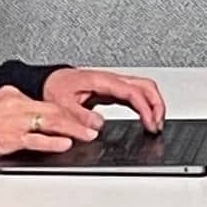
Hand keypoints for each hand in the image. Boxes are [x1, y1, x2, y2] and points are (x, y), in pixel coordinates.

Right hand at [0, 85, 104, 158]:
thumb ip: (19, 113)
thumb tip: (40, 122)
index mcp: (12, 94)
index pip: (46, 102)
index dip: (69, 110)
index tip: (83, 115)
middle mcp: (15, 104)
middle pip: (53, 109)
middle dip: (77, 118)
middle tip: (95, 125)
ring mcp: (13, 121)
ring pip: (49, 122)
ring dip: (72, 129)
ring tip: (88, 134)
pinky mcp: (9, 138)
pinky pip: (35, 139)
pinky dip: (52, 141)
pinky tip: (65, 143)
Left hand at [44, 66, 164, 132]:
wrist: (49, 81)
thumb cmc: (55, 88)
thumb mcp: (61, 104)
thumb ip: (79, 115)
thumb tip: (98, 125)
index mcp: (101, 81)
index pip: (132, 92)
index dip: (145, 108)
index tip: (150, 124)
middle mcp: (111, 80)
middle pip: (146, 86)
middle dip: (157, 105)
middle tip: (157, 125)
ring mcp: (114, 84)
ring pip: (145, 88)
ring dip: (154, 105)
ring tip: (155, 125)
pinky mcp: (114, 90)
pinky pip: (137, 94)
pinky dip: (146, 106)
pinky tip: (147, 118)